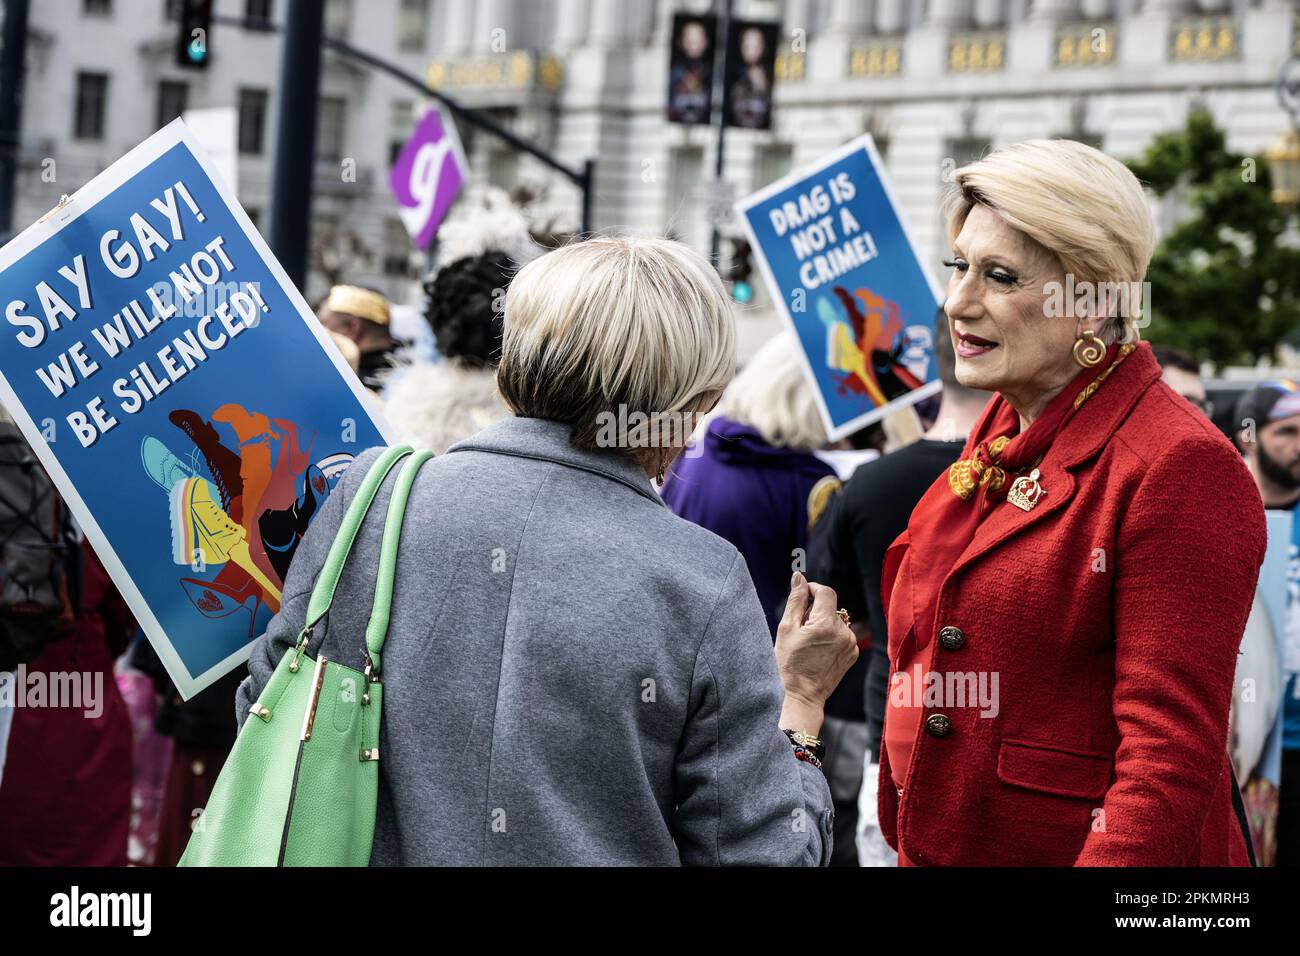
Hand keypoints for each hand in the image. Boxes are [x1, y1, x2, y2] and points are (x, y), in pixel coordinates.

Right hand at [774, 572, 857, 732]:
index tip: (803, 596)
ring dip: (824, 624)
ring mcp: (851, 644)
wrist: (803, 696)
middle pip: (830, 607)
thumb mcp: (786, 629)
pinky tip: (819, 651)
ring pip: (836, 621)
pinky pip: (842, 634)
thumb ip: (795, 600)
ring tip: (810, 642)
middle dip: (816, 611)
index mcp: (826, 624)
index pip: (826, 592)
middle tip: (801, 628)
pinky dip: (832, 637)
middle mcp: (843, 632)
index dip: (814, 589)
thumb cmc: (789, 663)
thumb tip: (799, 577)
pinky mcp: (853, 653)